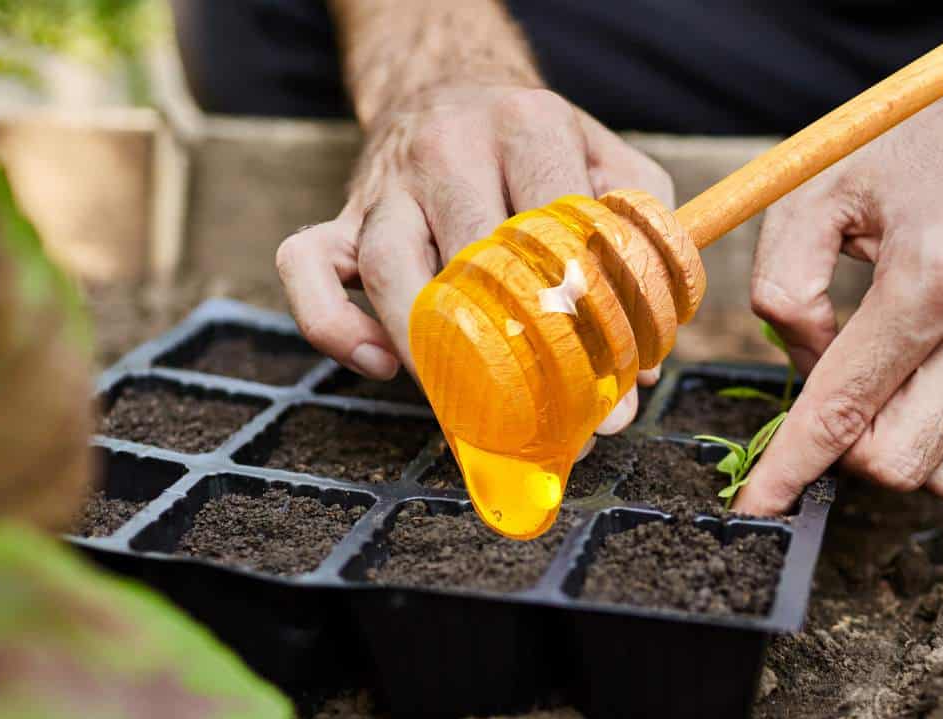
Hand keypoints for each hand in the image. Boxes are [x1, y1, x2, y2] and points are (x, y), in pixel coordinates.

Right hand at [275, 84, 670, 431]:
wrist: (450, 82)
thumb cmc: (538, 145)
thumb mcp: (609, 164)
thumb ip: (639, 255)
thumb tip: (637, 374)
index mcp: (529, 127)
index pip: (559, 229)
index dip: (587, 317)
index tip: (608, 389)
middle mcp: (449, 146)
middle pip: (471, 256)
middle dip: (509, 349)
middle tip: (538, 412)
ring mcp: (387, 182)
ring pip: (384, 266)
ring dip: (423, 345)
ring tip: (462, 400)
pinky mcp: (342, 213)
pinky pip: (304, 265)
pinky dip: (332, 323)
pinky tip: (380, 363)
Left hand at [733, 78, 942, 514]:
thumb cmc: (919, 155)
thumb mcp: (815, 193)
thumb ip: (783, 289)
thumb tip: (803, 371)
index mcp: (936, 272)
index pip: (848, 405)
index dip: (793, 465)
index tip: (758, 503)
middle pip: (898, 460)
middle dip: (845, 448)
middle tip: (833, 395)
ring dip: (897, 447)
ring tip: (888, 378)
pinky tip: (930, 385)